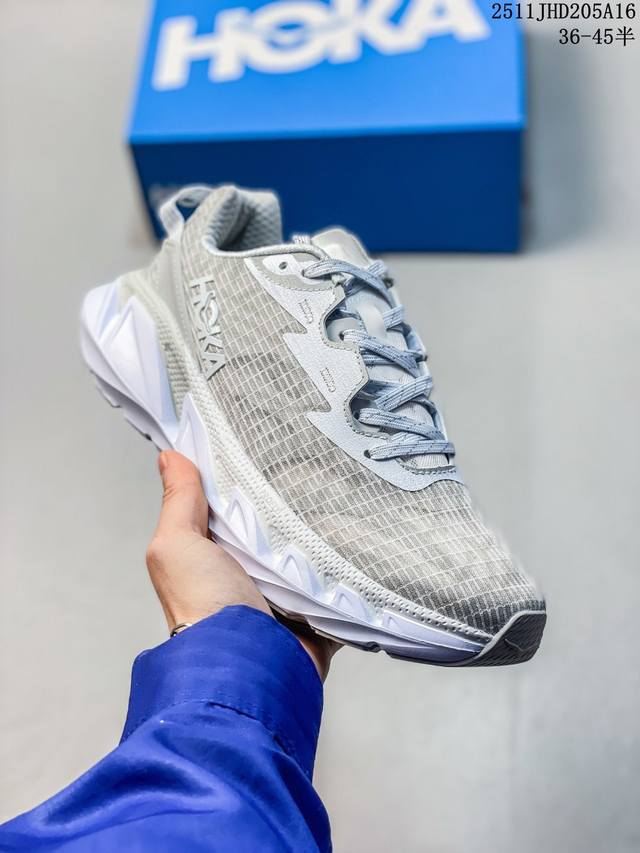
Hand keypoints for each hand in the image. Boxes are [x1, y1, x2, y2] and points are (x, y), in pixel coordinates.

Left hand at [145, 451, 338, 679]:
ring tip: (350, 492)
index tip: (269, 440)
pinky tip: (366, 536)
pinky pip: (339, 581)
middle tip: (320, 461)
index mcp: (214, 553)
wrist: (248, 666)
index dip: (245, 475)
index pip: (232, 504)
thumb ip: (179, 503)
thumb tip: (169, 456)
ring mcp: (284, 593)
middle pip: (275, 525)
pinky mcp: (317, 611)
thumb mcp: (177, 546)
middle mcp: (248, 571)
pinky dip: (349, 566)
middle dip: (294, 502)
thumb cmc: (203, 606)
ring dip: (324, 533)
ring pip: (310, 551)